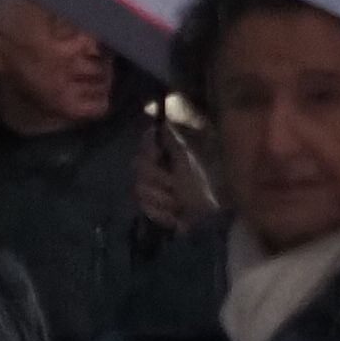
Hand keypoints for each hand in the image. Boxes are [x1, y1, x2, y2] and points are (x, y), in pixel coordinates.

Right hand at [131, 123, 210, 238]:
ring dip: (163, 198)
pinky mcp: (146, 208)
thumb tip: (159, 122)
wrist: (202, 218)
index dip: (151, 154)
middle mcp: (150, 171)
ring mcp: (146, 190)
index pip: (143, 148)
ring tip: (177, 203)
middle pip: (138, 167)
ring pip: (140, 189)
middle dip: (160, 179)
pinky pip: (143, 207)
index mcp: (162, 157)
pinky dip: (161, 212)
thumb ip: (171, 142)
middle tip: (175, 186)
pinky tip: (173, 214)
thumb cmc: (197, 187)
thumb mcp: (186, 161)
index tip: (161, 158)